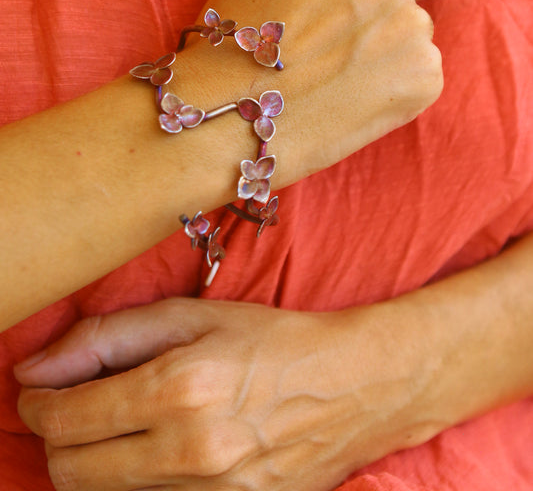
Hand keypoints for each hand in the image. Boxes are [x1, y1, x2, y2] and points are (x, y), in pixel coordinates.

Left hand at [15, 297, 436, 490]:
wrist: (353, 385)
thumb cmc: (270, 340)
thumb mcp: (191, 317)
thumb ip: (106, 337)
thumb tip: (34, 370)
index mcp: (178, 388)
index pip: (65, 419)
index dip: (38, 405)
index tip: (40, 391)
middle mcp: (190, 451)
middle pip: (71, 472)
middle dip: (58, 439)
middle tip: (76, 408)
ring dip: (98, 462)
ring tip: (127, 425)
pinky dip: (138, 483)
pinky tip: (160, 450)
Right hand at [194, 0, 450, 183]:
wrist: (228, 116)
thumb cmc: (234, 29)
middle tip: (351, 15)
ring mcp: (414, 28)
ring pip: (421, 22)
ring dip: (392, 36)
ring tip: (337, 63)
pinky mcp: (424, 78)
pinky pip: (423, 67)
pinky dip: (395, 78)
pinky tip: (350, 90)